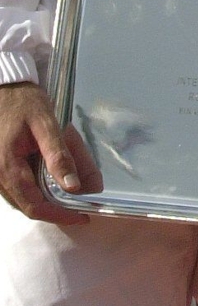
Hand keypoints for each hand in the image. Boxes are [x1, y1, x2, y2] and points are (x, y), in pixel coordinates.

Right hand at [0, 82, 101, 223]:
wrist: (5, 89)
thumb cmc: (25, 103)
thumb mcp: (47, 123)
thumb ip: (60, 155)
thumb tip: (74, 187)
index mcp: (8, 168)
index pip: (35, 206)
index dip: (60, 215)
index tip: (83, 216)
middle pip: (29, 206)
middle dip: (56, 210)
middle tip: (82, 208)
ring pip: (23, 200)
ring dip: (47, 203)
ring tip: (73, 198)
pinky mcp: (0, 170)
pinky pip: (18, 189)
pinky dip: (38, 192)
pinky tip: (54, 184)